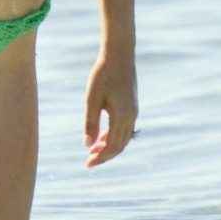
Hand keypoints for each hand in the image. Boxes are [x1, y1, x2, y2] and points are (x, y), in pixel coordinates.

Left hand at [83, 53, 137, 167]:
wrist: (119, 54)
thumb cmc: (102, 74)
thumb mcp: (92, 99)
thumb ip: (90, 123)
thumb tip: (87, 145)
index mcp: (122, 117)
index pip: (112, 147)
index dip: (100, 158)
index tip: (87, 164)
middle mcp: (131, 117)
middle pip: (119, 145)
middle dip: (105, 155)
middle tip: (88, 161)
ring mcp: (133, 111)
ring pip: (123, 137)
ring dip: (109, 146)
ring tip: (93, 150)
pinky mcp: (131, 105)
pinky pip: (124, 128)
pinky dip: (113, 135)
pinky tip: (102, 135)